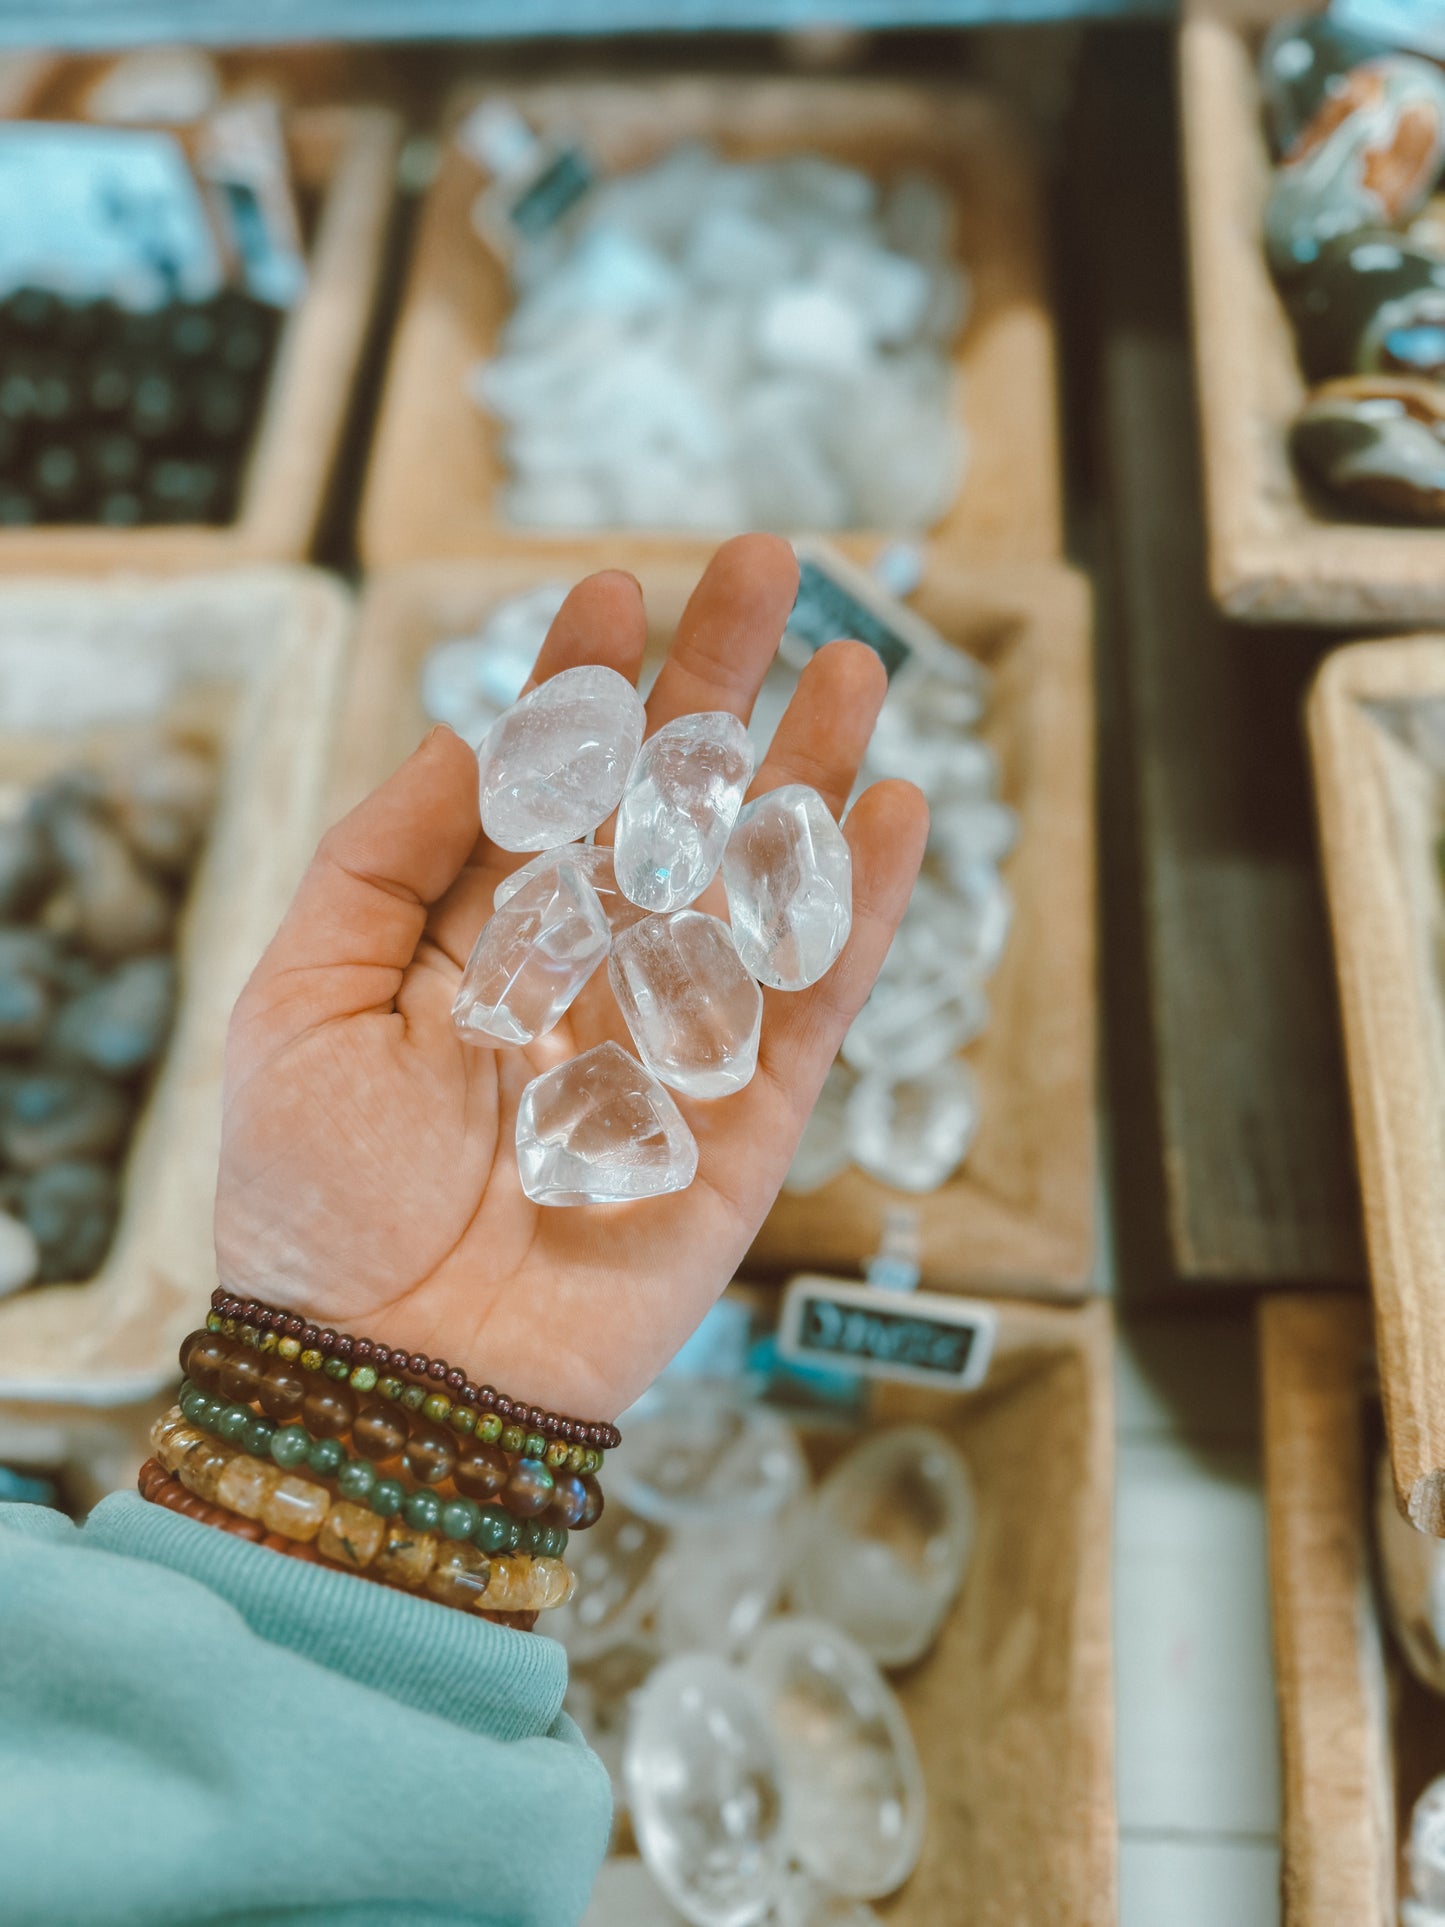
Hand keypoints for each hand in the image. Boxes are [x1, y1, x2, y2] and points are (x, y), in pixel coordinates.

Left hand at [215, 536, 928, 1421]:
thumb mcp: (299, 998)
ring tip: (851, 665)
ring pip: (755, 881)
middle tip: (765, 565)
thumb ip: (381, 859)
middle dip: (714, 685)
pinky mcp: (744, 1121)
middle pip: (667, 804)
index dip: (581, 682)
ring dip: (805, 773)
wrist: (390, 1373)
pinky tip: (889, 812)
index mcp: (478, 936)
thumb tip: (464, 738)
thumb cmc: (318, 1197)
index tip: (611, 588)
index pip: (548, 781)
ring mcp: (672, 1039)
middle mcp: (584, 970)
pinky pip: (812, 1000)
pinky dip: (855, 909)